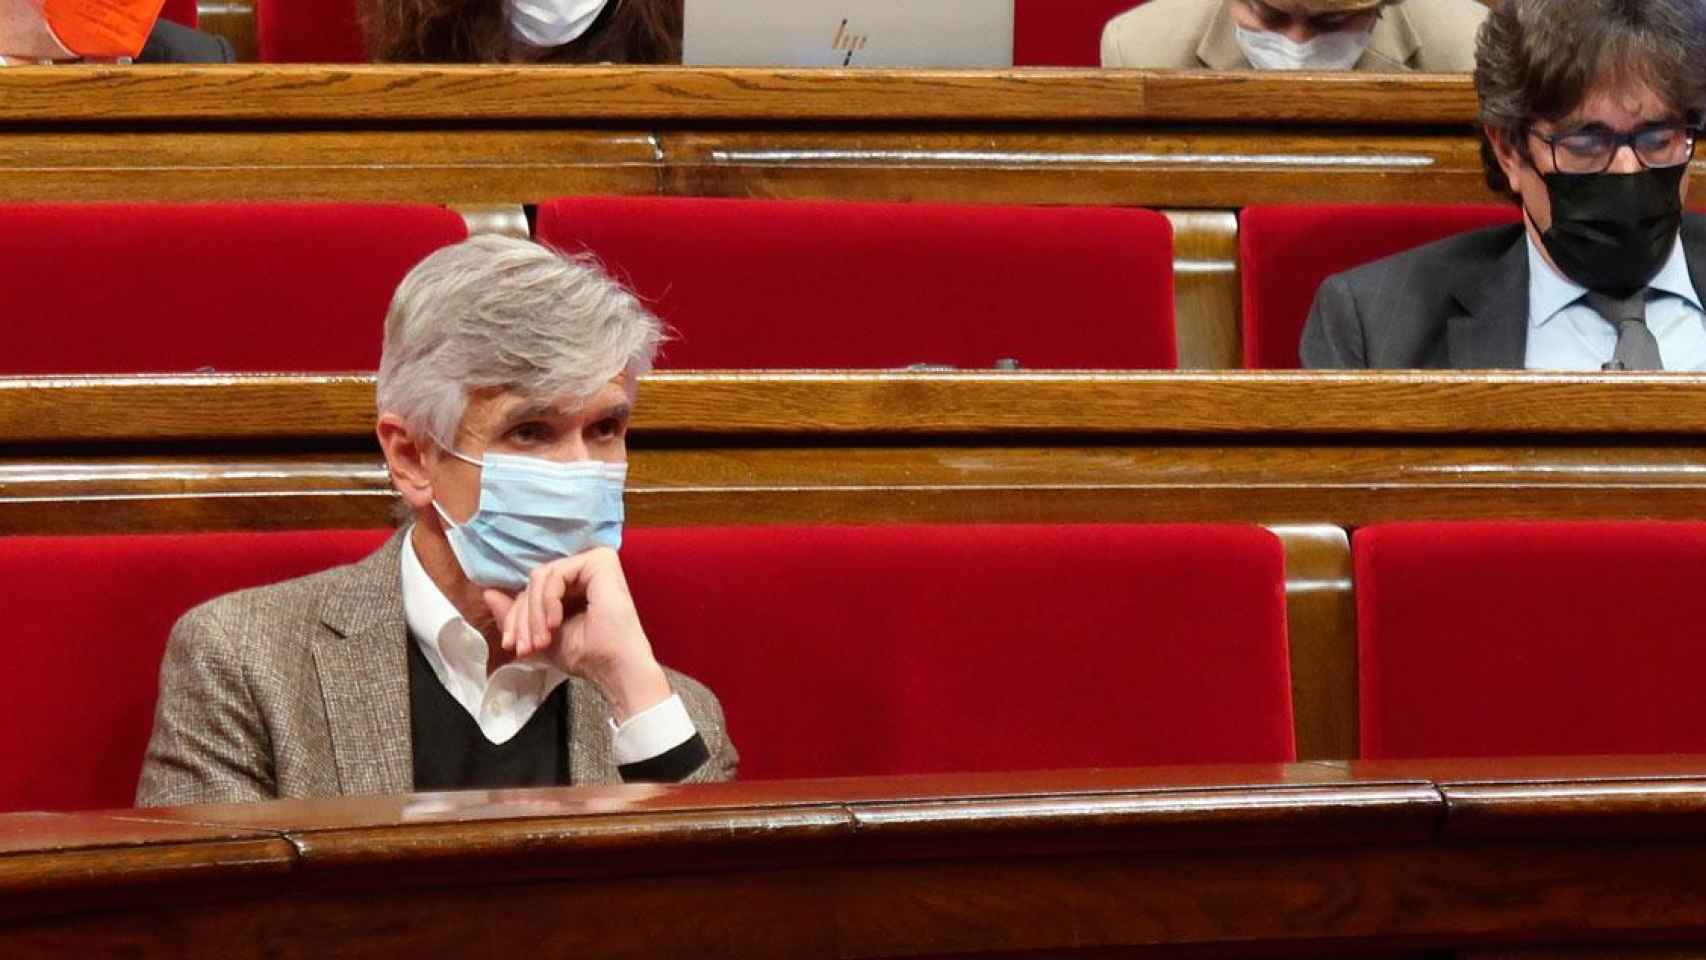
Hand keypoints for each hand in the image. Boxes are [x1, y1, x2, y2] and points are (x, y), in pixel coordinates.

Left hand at [481, 547, 670, 721]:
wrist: (615, 667)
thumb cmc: (586, 656)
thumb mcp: (541, 636)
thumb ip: (517, 615)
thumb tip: (487, 593)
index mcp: (573, 587)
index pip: (533, 589)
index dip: (517, 616)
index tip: (513, 646)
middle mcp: (583, 571)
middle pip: (534, 582)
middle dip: (523, 617)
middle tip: (525, 647)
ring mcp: (592, 563)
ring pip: (541, 576)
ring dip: (533, 612)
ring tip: (541, 640)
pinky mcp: (599, 561)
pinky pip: (556, 573)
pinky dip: (547, 600)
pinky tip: (555, 623)